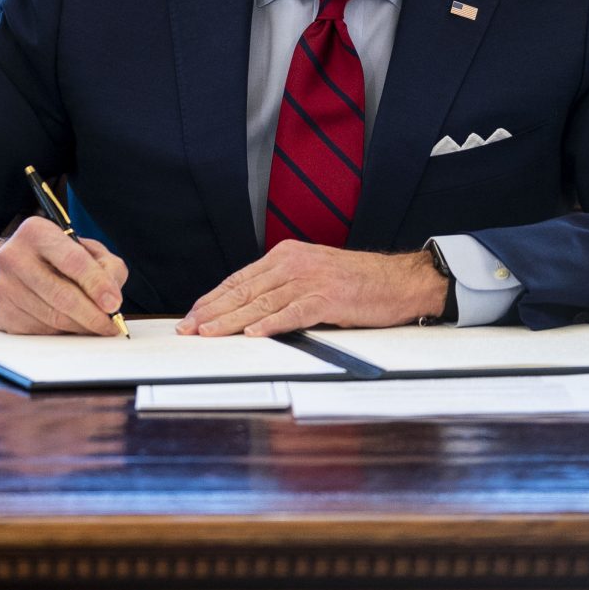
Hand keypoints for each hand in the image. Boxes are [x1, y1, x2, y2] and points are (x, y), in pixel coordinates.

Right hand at [0, 220, 127, 334]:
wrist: (13, 268)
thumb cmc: (56, 257)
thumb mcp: (85, 249)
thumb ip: (106, 266)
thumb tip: (111, 298)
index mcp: (36, 232)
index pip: (72, 261)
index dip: (96, 284)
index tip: (114, 304)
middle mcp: (14, 257)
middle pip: (61, 295)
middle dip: (92, 315)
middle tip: (110, 326)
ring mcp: (4, 287)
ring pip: (52, 318)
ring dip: (80, 327)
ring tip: (96, 326)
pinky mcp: (2, 313)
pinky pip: (41, 331)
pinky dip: (62, 332)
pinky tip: (71, 325)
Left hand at [178, 243, 444, 336]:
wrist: (400, 281)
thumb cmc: (359, 282)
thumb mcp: (314, 274)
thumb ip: (284, 286)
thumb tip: (250, 309)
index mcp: (288, 256)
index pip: (240, 279)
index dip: (213, 298)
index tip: (193, 314)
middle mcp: (295, 264)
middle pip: (244, 291)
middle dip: (212, 311)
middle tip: (188, 328)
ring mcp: (311, 280)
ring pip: (261, 303)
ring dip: (231, 321)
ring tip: (208, 333)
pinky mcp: (329, 298)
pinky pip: (294, 313)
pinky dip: (271, 324)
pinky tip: (253, 333)